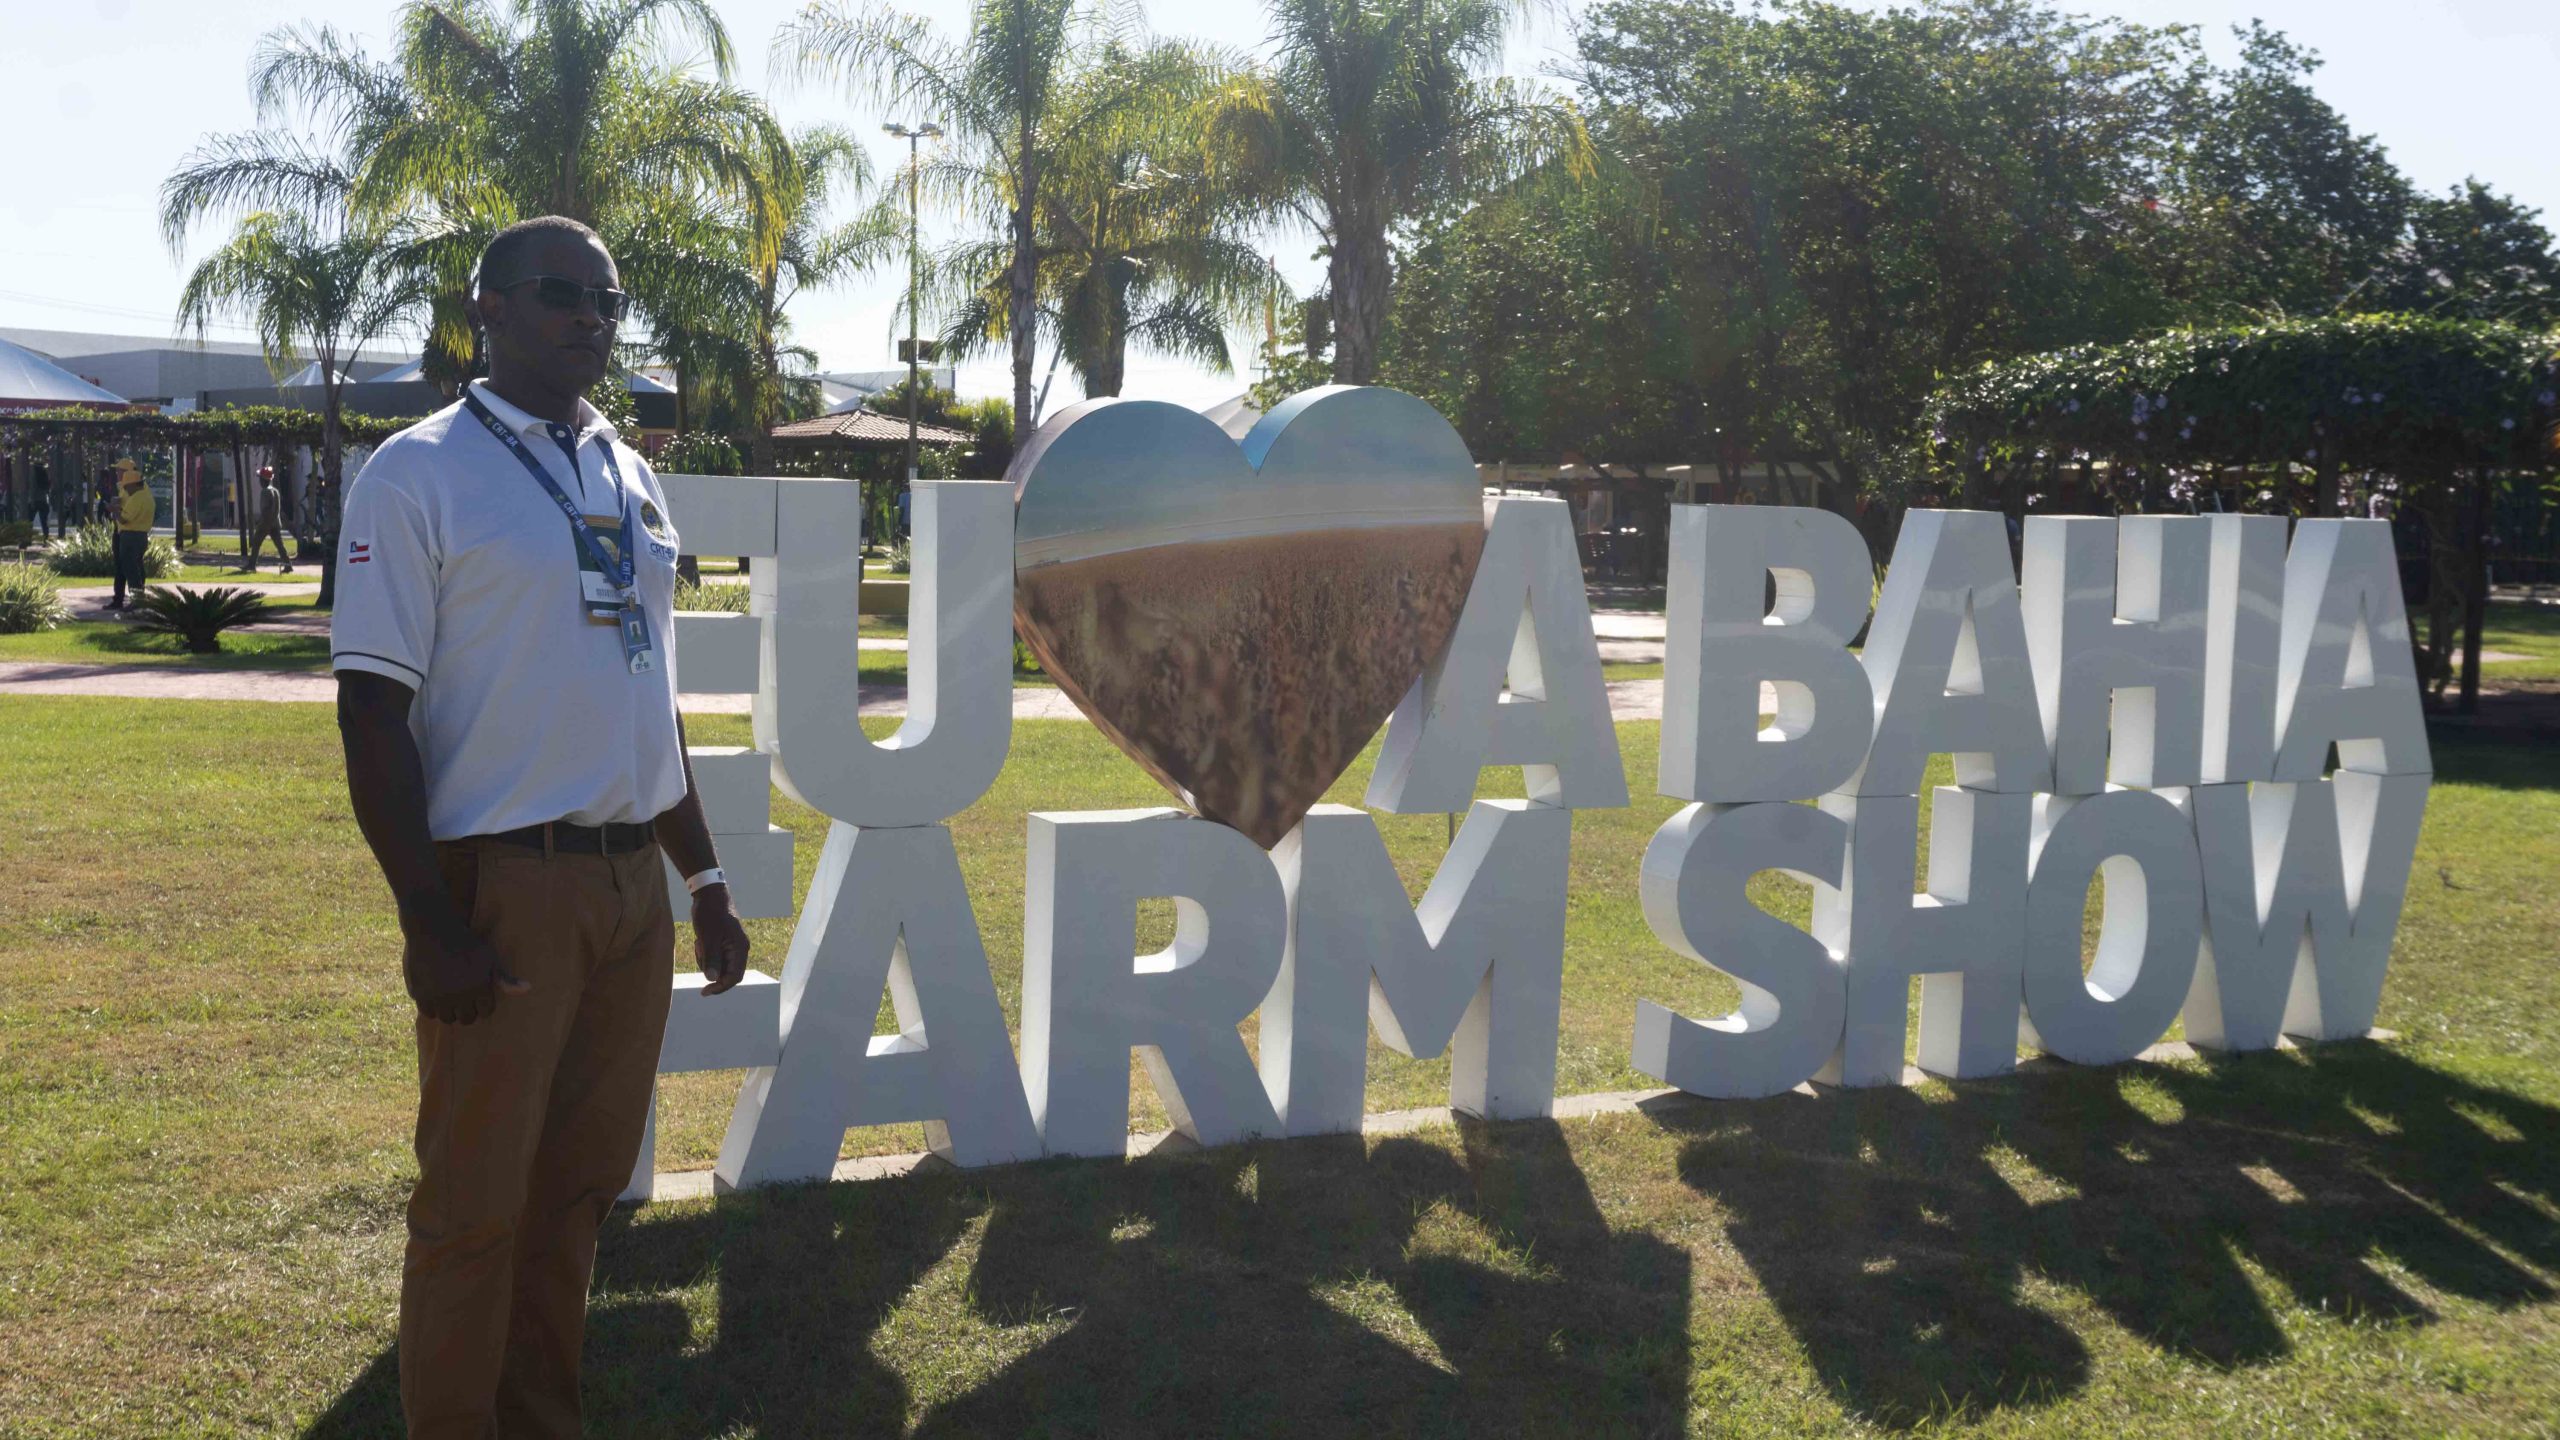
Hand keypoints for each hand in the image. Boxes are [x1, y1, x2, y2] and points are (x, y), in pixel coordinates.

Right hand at [400, 900, 530, 1023]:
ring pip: (447, 1019)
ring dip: (450, 1012)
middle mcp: (459, 995)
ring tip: (452, 1000)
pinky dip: (433, 1009)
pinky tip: (437, 998)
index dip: (483, 1005)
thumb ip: (504, 978)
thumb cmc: (465, 943)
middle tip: (465, 1000)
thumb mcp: (488, 957)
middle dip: (468, 1012)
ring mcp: (437, 996)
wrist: (433, 930)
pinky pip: (428, 1013)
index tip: (479, 996)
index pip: (485, 1012)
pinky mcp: (419, 994)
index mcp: (478, 987)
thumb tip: (528, 989)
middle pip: (467, 1019)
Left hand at [692, 886, 750, 994]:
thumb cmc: (710, 914)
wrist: (710, 894)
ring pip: (720, 965)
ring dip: (707, 961)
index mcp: (740, 949)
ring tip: (699, 944)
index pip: (734, 977)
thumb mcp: (708, 939)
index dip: (720, 987)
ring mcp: (733, 945)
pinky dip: (707, 954)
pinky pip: (717, 957)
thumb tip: (712, 979)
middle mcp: (740, 949)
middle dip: (711, 970)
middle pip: (728, 973)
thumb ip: (712, 960)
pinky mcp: (725, 942)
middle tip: (699, 953)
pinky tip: (701, 941)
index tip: (704, 991)